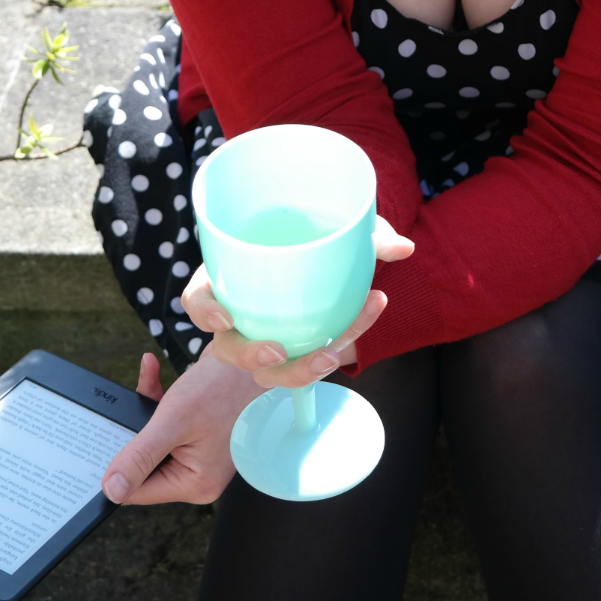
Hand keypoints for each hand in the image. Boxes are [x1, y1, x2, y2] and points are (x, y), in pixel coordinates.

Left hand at [101, 349, 258, 505]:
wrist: (253, 352)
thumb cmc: (224, 386)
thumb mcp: (175, 421)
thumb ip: (141, 457)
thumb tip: (111, 491)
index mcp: (196, 483)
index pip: (139, 490)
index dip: (118, 468)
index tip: (106, 439)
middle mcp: (198, 473)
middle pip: (144, 465)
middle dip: (132, 432)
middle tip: (123, 405)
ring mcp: (199, 452)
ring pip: (152, 440)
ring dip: (143, 410)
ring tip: (147, 378)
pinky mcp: (198, 431)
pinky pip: (164, 424)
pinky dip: (154, 397)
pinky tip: (151, 368)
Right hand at [181, 215, 413, 388]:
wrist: (334, 259)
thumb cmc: (316, 236)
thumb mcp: (335, 228)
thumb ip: (366, 236)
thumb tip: (403, 248)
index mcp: (229, 279)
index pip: (198, 298)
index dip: (204, 310)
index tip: (224, 317)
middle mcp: (242, 316)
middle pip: (229, 348)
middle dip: (250, 356)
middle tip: (278, 350)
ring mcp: (267, 340)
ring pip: (268, 372)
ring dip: (296, 370)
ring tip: (330, 355)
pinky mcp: (296, 354)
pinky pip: (306, 365)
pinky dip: (328, 357)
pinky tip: (353, 338)